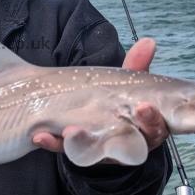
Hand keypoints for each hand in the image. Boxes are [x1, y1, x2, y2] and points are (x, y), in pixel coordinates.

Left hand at [33, 37, 168, 157]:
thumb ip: (137, 66)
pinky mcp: (77, 153)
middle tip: (111, 120)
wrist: (98, 122)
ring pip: (92, 151)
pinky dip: (53, 143)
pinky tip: (39, 136)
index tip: (144, 105)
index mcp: (147, 129)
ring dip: (79, 142)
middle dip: (118, 135)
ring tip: (69, 131)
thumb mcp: (130, 84)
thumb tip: (148, 41)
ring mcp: (101, 151)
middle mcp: (125, 144)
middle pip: (126, 145)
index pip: (155, 129)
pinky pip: (66, 151)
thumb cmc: (121, 100)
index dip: (151, 119)